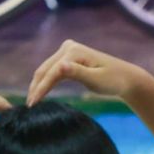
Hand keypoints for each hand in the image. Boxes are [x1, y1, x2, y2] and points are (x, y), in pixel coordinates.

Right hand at [24, 40, 152, 107]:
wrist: (126, 78)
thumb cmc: (114, 81)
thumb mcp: (96, 79)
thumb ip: (77, 72)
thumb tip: (60, 66)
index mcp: (74, 51)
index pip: (52, 72)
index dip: (41, 89)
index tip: (32, 105)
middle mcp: (68, 47)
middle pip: (45, 69)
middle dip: (35, 87)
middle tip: (27, 107)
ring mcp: (68, 50)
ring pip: (46, 69)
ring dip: (38, 85)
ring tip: (31, 102)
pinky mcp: (68, 56)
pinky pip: (52, 70)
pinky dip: (46, 82)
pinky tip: (40, 93)